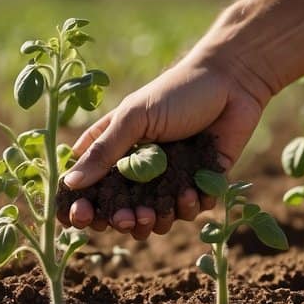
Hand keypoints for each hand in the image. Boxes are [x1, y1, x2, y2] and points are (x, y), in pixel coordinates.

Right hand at [59, 47, 271, 238]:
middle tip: (128, 219)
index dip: (84, 206)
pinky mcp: (201, 182)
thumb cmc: (176, 91)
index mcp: (117, 149)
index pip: (91, 186)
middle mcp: (141, 169)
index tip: (82, 217)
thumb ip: (104, 151)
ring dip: (156, 220)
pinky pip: (191, 209)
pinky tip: (191, 192)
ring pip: (157, 217)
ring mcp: (171, 178)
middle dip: (123, 220)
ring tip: (158, 212)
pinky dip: (190, 207)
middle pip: (122, 210)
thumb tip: (70, 184)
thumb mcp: (134, 118)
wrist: (232, 82)